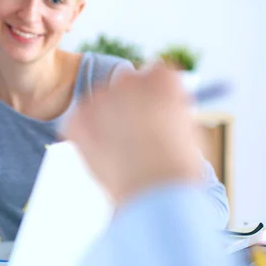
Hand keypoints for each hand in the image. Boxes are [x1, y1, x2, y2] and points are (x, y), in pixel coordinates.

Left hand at [63, 64, 202, 203]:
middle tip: (133, 132)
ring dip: (105, 118)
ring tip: (119, 150)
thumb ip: (171, 112)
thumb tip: (158, 112)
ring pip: (100, 101)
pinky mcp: (78, 118)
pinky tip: (101, 153)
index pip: (157, 73)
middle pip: (127, 83)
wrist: (153, 192)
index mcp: (162, 79)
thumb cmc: (178, 168)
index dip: (159, 95)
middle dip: (129, 102)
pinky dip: (86, 134)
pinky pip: (79, 119)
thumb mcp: (187, 130)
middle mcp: (131, 81)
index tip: (159, 113)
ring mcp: (101, 98)